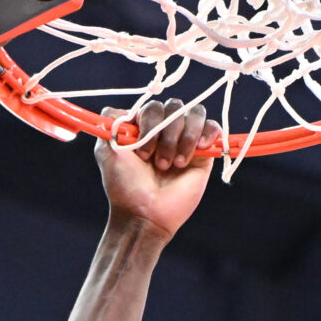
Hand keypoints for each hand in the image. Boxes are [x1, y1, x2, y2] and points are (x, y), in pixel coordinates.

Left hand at [96, 99, 215, 237]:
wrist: (145, 213)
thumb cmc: (125, 185)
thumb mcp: (106, 151)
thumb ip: (109, 122)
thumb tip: (121, 108)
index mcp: (144, 127)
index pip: (153, 107)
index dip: (149, 124)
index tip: (142, 153)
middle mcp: (165, 130)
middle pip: (174, 107)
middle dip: (166, 133)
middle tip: (158, 163)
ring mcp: (185, 140)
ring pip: (194, 113)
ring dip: (184, 137)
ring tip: (176, 164)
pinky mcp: (204, 153)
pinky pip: (213, 127)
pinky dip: (207, 132)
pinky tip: (199, 148)